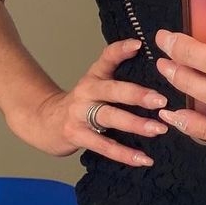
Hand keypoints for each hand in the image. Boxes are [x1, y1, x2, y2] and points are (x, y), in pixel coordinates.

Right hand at [32, 39, 168, 165]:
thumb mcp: (96, 81)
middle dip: (137, 95)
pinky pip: (103, 146)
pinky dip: (124, 154)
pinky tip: (144, 159)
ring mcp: (79, 114)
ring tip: (159, 129)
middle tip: (161, 101)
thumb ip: (119, 70)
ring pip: (109, 117)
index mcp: (94, 76)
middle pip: (112, 90)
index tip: (138, 45)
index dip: (121, 50)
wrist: (43, 122)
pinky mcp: (76, 136)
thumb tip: (149, 56)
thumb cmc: (82, 102)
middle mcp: (86, 92)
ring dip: (135, 124)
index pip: (107, 57)